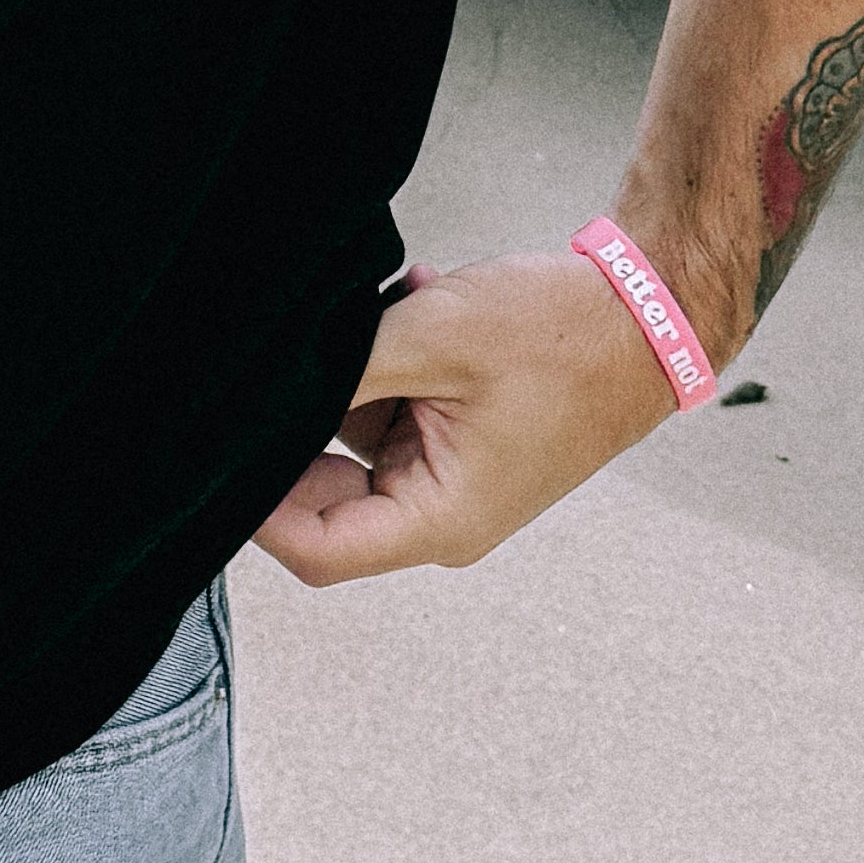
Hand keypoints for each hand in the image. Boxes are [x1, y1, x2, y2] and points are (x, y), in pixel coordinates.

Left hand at [243, 245, 676, 586]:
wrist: (645, 312)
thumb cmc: (563, 334)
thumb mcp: (432, 337)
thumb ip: (340, 371)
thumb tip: (259, 391)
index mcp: (442, 520)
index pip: (316, 550)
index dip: (257, 509)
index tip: (219, 453)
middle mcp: (442, 517)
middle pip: (324, 501)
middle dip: (304, 428)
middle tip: (299, 362)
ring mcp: (449, 482)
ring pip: (351, 447)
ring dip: (355, 383)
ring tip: (396, 323)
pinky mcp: (455, 447)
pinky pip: (388, 418)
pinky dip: (388, 371)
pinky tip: (414, 317)